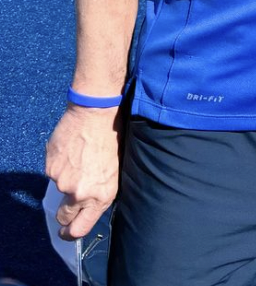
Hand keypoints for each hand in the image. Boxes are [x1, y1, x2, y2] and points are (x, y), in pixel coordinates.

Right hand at [45, 105, 121, 239]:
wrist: (96, 113)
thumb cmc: (112, 137)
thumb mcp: (115, 169)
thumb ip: (102, 189)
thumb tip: (92, 201)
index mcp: (101, 195)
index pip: (81, 229)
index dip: (72, 232)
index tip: (68, 231)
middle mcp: (80, 194)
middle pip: (64, 217)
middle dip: (65, 212)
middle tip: (69, 199)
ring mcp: (63, 182)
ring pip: (59, 188)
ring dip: (66, 178)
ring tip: (79, 157)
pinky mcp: (51, 168)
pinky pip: (53, 171)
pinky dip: (59, 163)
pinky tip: (70, 148)